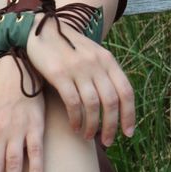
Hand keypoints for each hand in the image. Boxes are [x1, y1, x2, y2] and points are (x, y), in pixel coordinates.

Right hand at [26, 15, 134, 146]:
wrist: (41, 30)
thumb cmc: (67, 48)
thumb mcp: (92, 55)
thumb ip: (104, 74)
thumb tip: (115, 104)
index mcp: (108, 60)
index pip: (126, 91)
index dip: (129, 115)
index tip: (128, 133)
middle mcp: (96, 63)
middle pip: (111, 101)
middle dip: (111, 126)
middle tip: (108, 142)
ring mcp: (78, 68)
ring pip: (93, 105)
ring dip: (92, 125)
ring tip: (88, 136)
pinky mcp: (59, 74)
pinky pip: (73, 102)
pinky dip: (76, 118)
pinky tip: (75, 127)